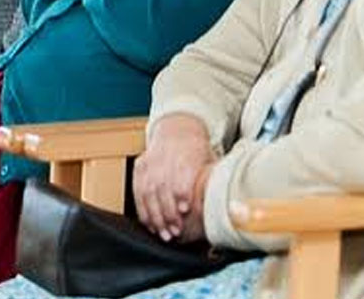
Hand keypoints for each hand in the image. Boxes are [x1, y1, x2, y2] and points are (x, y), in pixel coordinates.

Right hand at [133, 114, 215, 241]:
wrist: (177, 131)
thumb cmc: (197, 151)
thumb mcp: (208, 159)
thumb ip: (212, 180)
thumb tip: (226, 201)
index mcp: (185, 153)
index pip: (180, 173)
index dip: (181, 192)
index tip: (184, 210)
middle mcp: (164, 156)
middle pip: (162, 185)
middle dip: (167, 212)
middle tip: (175, 231)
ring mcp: (149, 161)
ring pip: (147, 191)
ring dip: (155, 216)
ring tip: (164, 233)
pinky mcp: (139, 167)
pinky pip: (137, 191)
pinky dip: (143, 210)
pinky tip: (151, 224)